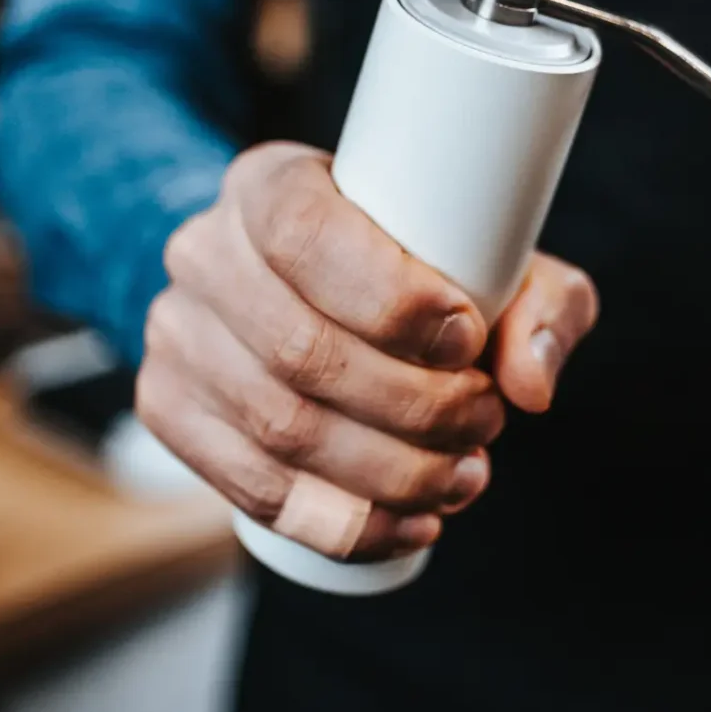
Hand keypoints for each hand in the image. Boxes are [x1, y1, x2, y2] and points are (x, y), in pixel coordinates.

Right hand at [137, 142, 597, 560]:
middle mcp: (206, 253)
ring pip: (278, 429)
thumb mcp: (495, 255)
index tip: (468, 338)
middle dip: (414, 406)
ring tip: (463, 474)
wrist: (312, 288)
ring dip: (390, 472)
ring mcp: (176, 335)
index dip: (391, 300)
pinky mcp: (171, 409)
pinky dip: (342, 523)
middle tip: (484, 420)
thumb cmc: (417, 264)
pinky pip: (249, 488)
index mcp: (272, 185)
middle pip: (299, 350)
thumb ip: (539, 303)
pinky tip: (411, 526)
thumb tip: (530, 384)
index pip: (306, 235)